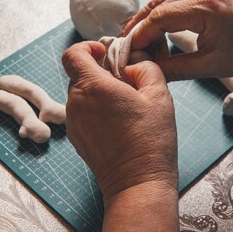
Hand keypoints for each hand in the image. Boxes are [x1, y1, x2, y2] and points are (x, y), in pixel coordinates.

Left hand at [62, 41, 177, 198]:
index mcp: (93, 87)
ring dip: (99, 92)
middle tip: (126, 82)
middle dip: (100, 72)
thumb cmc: (150, 141)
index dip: (88, 48)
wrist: (137, 183)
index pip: (73, 54)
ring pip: (81, 94)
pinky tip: (119, 123)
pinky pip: (82, 112)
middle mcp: (76, 103)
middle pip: (79, 73)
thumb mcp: (159, 95)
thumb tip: (134, 60)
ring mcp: (73, 122)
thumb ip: (145, 67)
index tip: (106, 54)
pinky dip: (96, 110)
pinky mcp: (76, 138)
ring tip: (125, 106)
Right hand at [123, 0, 232, 80]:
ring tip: (137, 43)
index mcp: (206, 7)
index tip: (128, 52)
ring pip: (163, 0)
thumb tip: (146, 70)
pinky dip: (161, 15)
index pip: (160, 17)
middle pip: (156, 4)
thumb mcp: (210, 66)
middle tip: (124, 47)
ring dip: (148, 20)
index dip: (140, 35)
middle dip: (138, 26)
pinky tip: (155, 33)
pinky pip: (174, 0)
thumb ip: (174, 68)